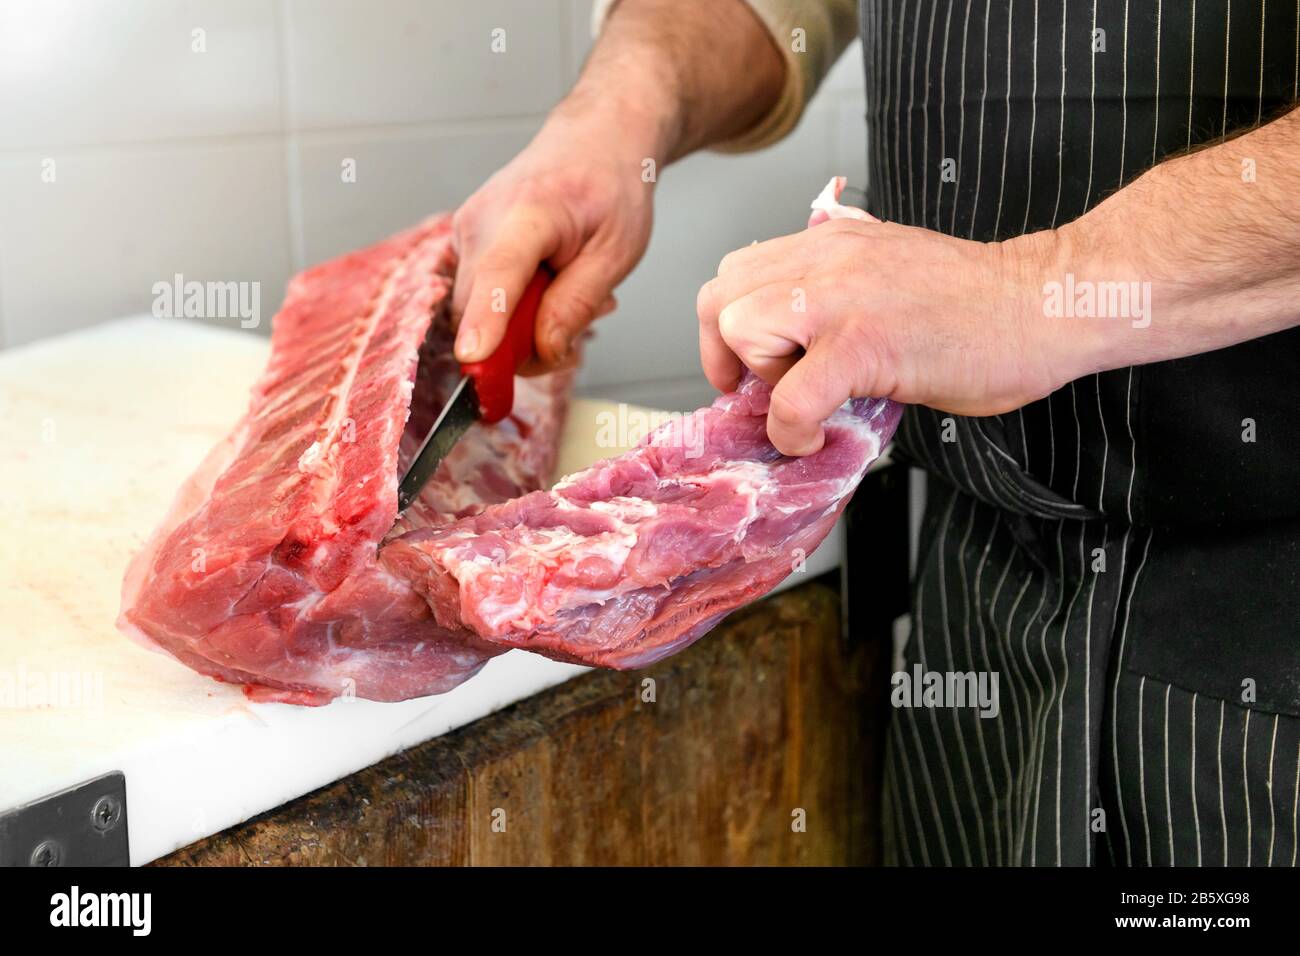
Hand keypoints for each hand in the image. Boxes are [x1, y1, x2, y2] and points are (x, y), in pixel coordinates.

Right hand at [451, 97, 656, 372]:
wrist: (593, 141)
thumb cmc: (610, 188)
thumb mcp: (615, 254)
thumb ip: (576, 305)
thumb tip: (543, 353)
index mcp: (528, 213)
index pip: (498, 275)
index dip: (485, 321)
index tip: (475, 357)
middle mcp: (482, 219)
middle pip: (479, 310)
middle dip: (521, 340)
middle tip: (581, 318)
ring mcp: (465, 229)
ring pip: (476, 310)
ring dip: (520, 322)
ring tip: (567, 288)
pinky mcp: (464, 240)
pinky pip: (478, 296)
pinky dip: (511, 305)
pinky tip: (546, 281)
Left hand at [696, 219, 1074, 455]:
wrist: (1046, 303)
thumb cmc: (980, 303)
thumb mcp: (888, 271)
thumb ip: (836, 288)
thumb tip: (796, 334)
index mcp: (828, 241)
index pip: (735, 272)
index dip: (727, 326)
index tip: (749, 366)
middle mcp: (825, 257)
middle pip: (720, 297)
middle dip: (726, 354)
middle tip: (762, 389)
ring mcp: (842, 297)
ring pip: (741, 330)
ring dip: (761, 379)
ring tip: (805, 398)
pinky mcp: (865, 343)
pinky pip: (791, 395)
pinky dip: (790, 429)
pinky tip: (814, 437)